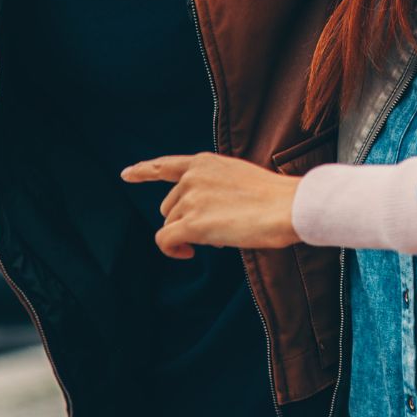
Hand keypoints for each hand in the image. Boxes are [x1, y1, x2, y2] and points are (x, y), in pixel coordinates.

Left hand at [121, 153, 301, 258]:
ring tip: (219, 236)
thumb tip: (199, 217)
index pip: (166, 165)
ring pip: (170, 225)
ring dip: (186, 235)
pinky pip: (165, 241)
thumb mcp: (240, 179)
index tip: (126, 174)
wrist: (289, 206)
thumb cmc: (275, 198)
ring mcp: (190, 199)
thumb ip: (215, 188)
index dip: (144, 171)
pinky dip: (173, 250)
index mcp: (206, 163)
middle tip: (216, 229)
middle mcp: (193, 176)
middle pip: (169, 206)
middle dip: (184, 220)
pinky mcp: (191, 223)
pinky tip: (189, 254)